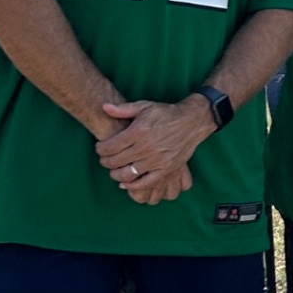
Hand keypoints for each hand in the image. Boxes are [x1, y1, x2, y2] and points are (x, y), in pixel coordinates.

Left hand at [96, 97, 214, 201]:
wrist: (192, 122)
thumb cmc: (166, 113)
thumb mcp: (144, 106)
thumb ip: (123, 109)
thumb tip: (103, 107)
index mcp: (138, 131)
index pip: (109, 147)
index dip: (100, 149)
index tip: (100, 148)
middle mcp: (146, 147)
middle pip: (115, 161)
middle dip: (105, 161)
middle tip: (105, 158)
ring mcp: (156, 160)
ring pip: (127, 174)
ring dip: (115, 173)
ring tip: (114, 169)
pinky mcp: (166, 169)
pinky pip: (145, 183)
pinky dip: (132, 186)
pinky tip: (125, 183)